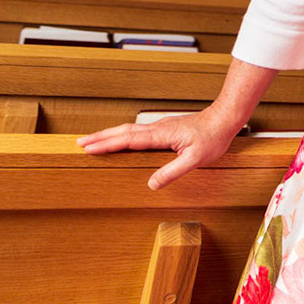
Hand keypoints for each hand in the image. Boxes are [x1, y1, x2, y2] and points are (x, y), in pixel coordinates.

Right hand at [77, 108, 242, 190]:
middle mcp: (157, 129)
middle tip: (79, 143)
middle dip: (100, 137)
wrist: (225, 118)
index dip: (107, 144)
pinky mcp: (164, 129)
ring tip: (92, 141)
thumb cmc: (213, 138)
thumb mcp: (195, 159)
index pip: (128, 140)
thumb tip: (150, 184)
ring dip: (109, 135)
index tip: (88, 148)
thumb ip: (172, 171)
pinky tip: (120, 140)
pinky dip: (122, 135)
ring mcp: (160, 127)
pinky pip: (137, 132)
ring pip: (129, 130)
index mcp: (161, 135)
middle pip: (123, 132)